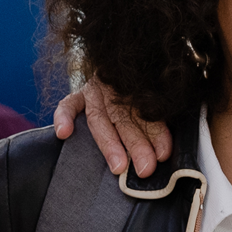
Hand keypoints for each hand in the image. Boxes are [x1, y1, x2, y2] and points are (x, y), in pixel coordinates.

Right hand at [51, 79, 173, 176]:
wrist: (128, 63)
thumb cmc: (146, 91)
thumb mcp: (157, 96)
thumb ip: (160, 116)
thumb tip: (167, 149)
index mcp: (140, 83)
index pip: (147, 108)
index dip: (156, 131)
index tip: (163, 153)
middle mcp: (117, 85)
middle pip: (124, 116)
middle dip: (136, 143)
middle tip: (145, 167)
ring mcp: (96, 89)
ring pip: (100, 117)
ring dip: (110, 143)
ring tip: (118, 165)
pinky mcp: (79, 95)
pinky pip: (68, 105)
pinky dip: (64, 117)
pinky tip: (64, 132)